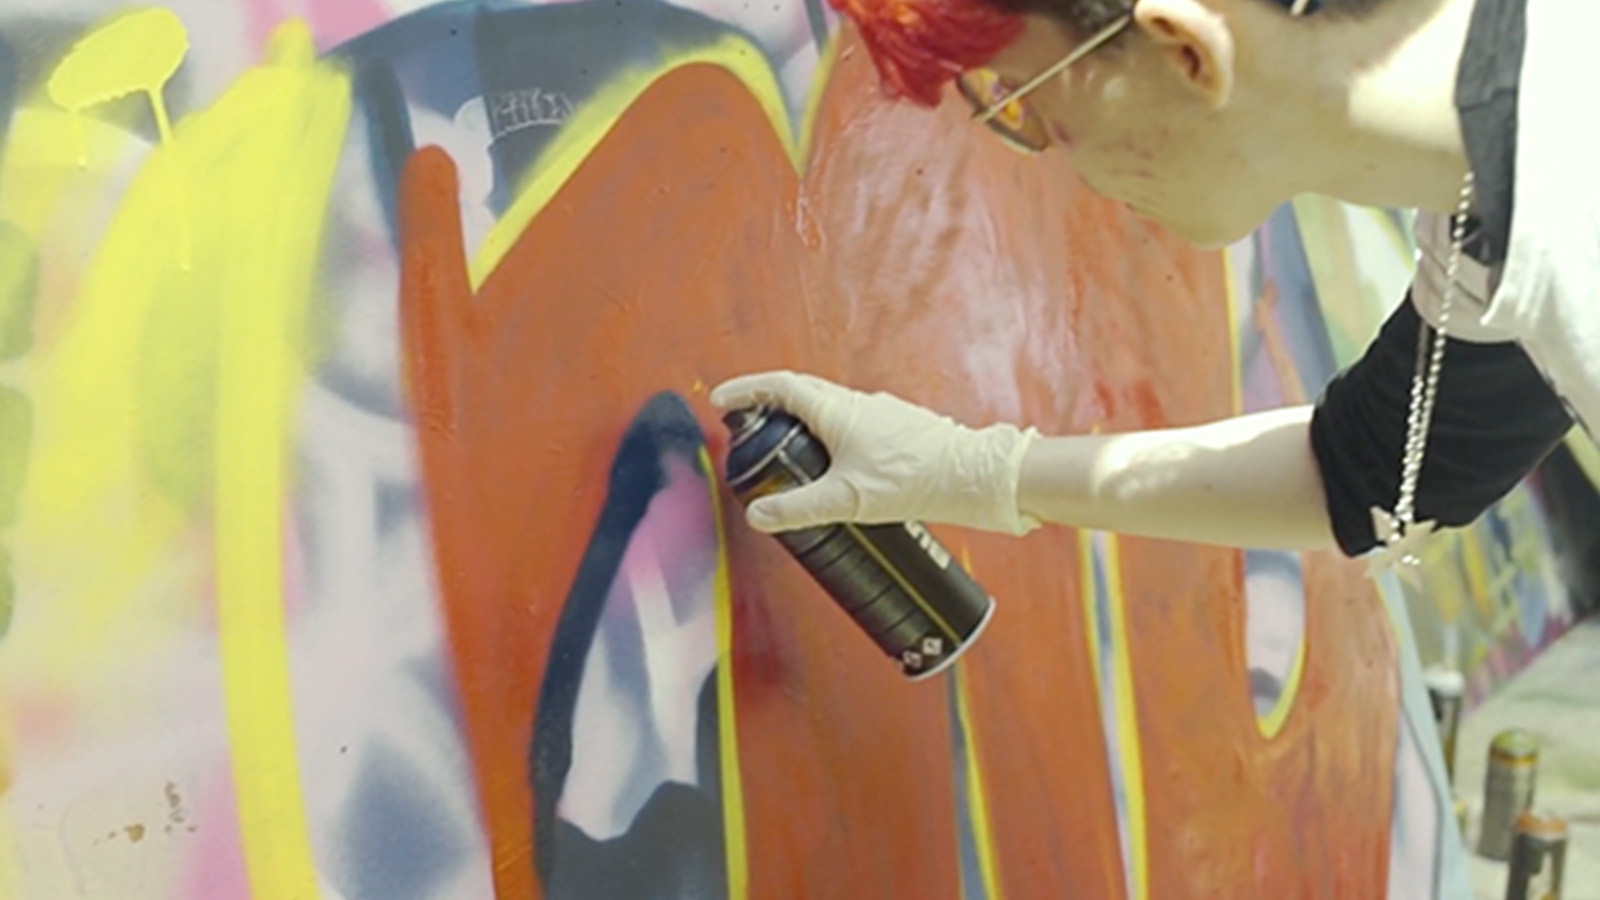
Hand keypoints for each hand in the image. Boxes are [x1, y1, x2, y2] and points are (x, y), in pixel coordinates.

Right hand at [709, 370, 1040, 534]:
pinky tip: (834, 461)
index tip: (721, 401)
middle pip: (801, 393)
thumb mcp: (846, 500)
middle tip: (746, 422)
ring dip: (801, 418)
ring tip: (785, 446)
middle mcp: (857, 403)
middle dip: (768, 404)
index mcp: (836, 410)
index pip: (779, 387)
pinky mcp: (898, 428)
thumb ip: (799, 509)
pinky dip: (829, 432)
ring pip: (829, 406)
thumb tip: (758, 516)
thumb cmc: (912, 480)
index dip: (746, 391)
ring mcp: (880, 413)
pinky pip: (852, 420)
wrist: (970, 476)